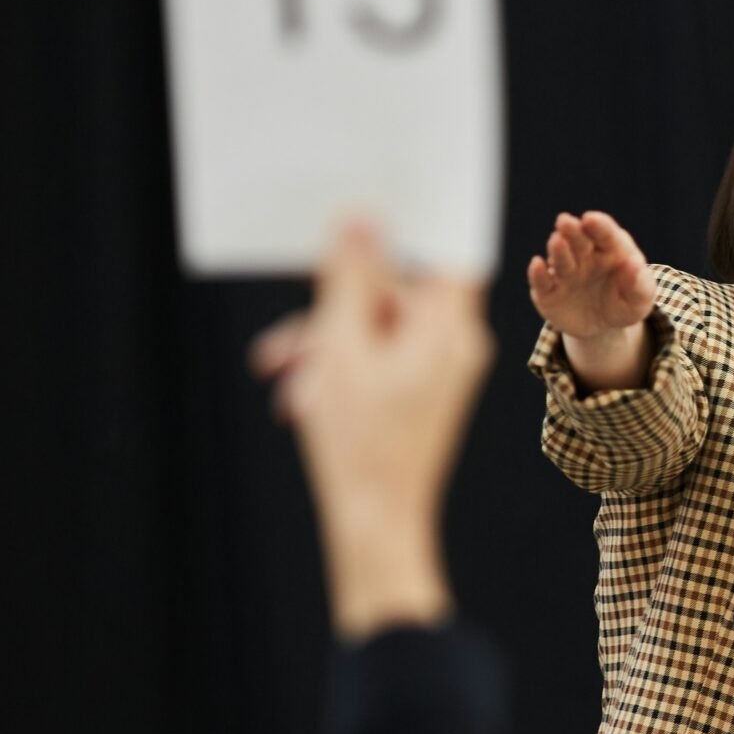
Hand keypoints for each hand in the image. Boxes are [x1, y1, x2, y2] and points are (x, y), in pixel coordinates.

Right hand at [253, 222, 492, 641]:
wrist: (375, 523)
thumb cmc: (361, 441)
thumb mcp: (342, 348)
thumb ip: (350, 280)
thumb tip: (362, 218)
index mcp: (449, 326)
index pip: (439, 249)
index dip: (402, 226)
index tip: (364, 210)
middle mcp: (454, 343)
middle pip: (393, 292)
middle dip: (332, 306)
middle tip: (287, 320)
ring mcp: (440, 370)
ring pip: (375, 328)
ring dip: (323, 344)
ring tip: (279, 372)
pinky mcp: (421, 393)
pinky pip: (378, 360)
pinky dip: (338, 370)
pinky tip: (299, 400)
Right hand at [528, 211, 656, 339]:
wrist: (605, 328)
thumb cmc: (627, 304)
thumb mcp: (640, 299)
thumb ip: (639, 284)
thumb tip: (634, 264)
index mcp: (611, 250)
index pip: (606, 234)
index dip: (599, 226)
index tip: (592, 220)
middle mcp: (585, 256)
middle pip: (578, 239)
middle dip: (572, 230)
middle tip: (565, 221)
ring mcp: (565, 273)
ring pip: (560, 257)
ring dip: (557, 249)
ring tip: (557, 240)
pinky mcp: (548, 292)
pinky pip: (542, 282)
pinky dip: (538, 274)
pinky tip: (538, 264)